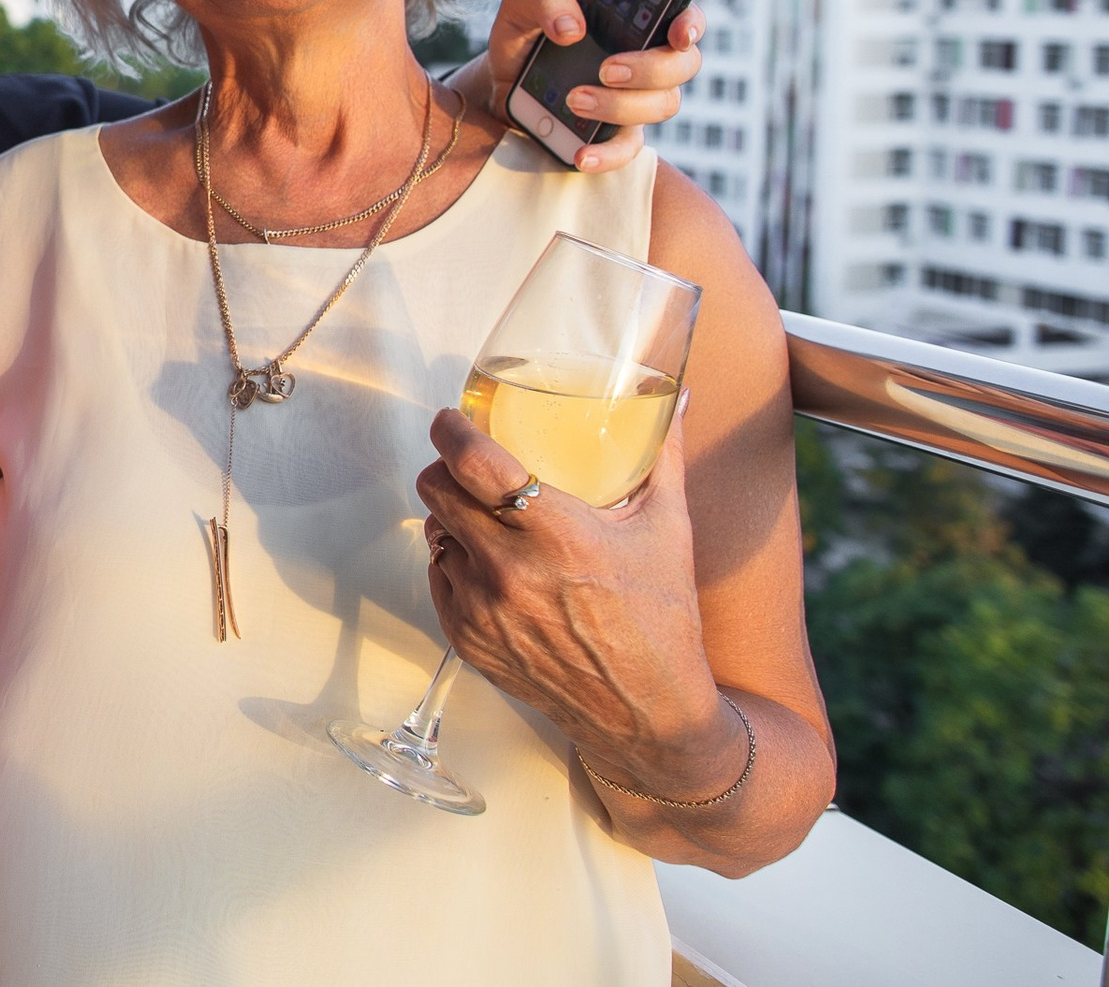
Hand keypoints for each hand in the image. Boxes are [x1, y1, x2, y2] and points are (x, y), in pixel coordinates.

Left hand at [416, 405, 745, 800]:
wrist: (648, 715)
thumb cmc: (663, 620)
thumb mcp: (669, 531)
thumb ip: (664, 458)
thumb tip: (678, 398)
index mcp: (555, 534)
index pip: (473, 462)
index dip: (452, 431)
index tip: (453, 420)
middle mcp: (508, 570)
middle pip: (437, 489)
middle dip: (446, 468)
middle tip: (467, 464)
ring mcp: (481, 608)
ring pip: (434, 533)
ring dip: (452, 518)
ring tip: (484, 516)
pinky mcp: (467, 640)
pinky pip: (440, 577)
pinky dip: (457, 562)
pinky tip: (488, 561)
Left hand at [477, 0, 703, 172]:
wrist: (500, 84)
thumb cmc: (523, 37)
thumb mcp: (521, 6)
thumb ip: (545, 0)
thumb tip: (571, 28)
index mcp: (635, 20)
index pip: (683, 17)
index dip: (691, 24)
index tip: (678, 33)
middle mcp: (646, 59)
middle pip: (683, 65)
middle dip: (650, 69)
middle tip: (606, 70)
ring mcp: (636, 99)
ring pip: (662, 106)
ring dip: (621, 105)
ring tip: (574, 100)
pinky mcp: (615, 134)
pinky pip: (628, 150)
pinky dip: (608, 155)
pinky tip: (581, 154)